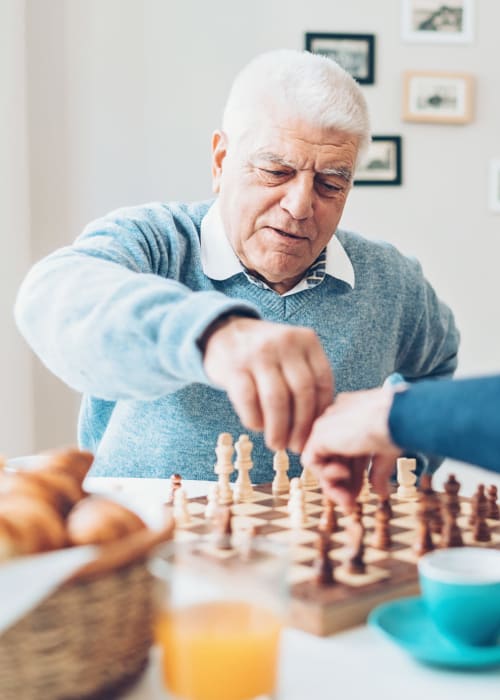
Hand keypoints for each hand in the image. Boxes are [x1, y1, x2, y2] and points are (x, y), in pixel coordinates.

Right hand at [202, 317, 333, 452]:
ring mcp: (258, 353)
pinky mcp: (234, 367)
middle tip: (296, 446)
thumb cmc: (266, 354)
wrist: (224, 332)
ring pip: (276, 400)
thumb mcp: (292, 353)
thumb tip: (318, 426)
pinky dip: (255, 420)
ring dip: (278, 429)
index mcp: (306, 340)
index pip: (323, 382)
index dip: (320, 413)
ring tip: (277, 444)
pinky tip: (257, 427)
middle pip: (302, 393)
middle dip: (301, 426)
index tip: (315, 435)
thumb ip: (307, 378)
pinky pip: (249, 401)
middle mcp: (285, 343)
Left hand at [300, 386, 401, 508]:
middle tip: (351, 505)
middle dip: (343, 485)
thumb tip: (380, 492)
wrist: (396, 418)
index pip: (347, 450)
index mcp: (354, 416)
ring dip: (333, 486)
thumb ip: (378, 471)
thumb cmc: (398, 428)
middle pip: (333, 458)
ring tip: (348, 501)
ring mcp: (327, 424)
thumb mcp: (386, 453)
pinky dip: (325, 475)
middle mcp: (338, 417)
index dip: (354, 475)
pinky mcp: (319, 433)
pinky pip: (311, 460)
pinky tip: (343, 476)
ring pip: (321, 461)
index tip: (361, 493)